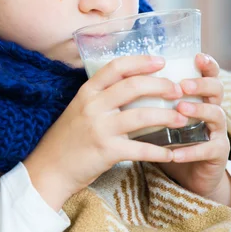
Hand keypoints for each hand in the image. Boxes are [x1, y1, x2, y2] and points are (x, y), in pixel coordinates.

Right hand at [24, 55, 188, 210]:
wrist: (48, 170)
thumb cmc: (66, 140)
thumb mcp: (78, 110)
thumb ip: (100, 98)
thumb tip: (132, 90)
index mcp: (86, 93)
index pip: (116, 67)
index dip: (141, 61)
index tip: (161, 61)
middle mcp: (92, 106)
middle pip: (133, 86)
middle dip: (161, 85)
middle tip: (177, 90)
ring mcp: (99, 128)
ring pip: (141, 115)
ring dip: (167, 116)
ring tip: (182, 118)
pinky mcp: (107, 151)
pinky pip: (140, 149)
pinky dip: (159, 151)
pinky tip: (170, 153)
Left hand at [157, 53, 230, 201]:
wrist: (183, 174)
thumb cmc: (166, 139)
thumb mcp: (158, 115)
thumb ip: (149, 98)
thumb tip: (121, 79)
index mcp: (198, 95)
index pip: (206, 74)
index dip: (206, 64)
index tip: (196, 56)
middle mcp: (211, 109)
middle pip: (216, 88)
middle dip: (201, 84)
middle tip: (183, 84)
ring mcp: (216, 131)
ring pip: (216, 115)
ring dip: (198, 110)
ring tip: (180, 109)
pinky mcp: (216, 154)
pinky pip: (207, 149)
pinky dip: (191, 150)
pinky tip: (175, 153)